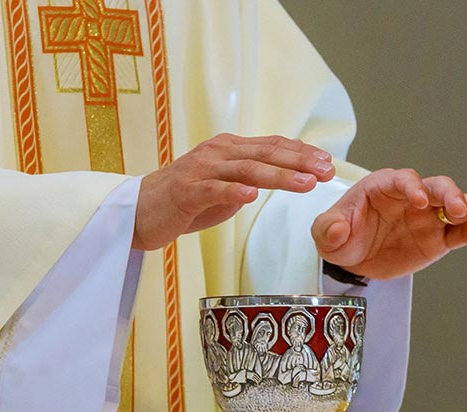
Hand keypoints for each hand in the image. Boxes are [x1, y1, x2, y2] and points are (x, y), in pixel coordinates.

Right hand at [133, 134, 335, 250]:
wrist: (139, 211)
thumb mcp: (225, 185)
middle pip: (265, 153)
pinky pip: (214, 190)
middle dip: (299, 161)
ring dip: (278, 175)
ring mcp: (201, 170)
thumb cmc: (184, 201)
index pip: (272, 145)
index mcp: (229, 149)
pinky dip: (233, 192)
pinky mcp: (186, 191)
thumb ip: (251, 178)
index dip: (301, 152)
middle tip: (325, 170)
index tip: (327, 162)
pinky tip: (251, 196)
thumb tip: (285, 176)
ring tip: (304, 184)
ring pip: (246, 170)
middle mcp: (217, 153)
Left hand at [312, 169, 466, 280]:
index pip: (403, 180)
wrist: (355, 259)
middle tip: (458, 209)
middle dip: (449, 195)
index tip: (420, 200)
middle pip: (437, 187)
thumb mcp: (326, 233)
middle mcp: (411, 196)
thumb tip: (337, 228)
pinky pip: (463, 232)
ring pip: (455, 206)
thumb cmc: (341, 237)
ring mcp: (428, 216)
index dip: (413, 187)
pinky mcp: (439, 237)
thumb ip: (329, 228)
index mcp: (384, 187)